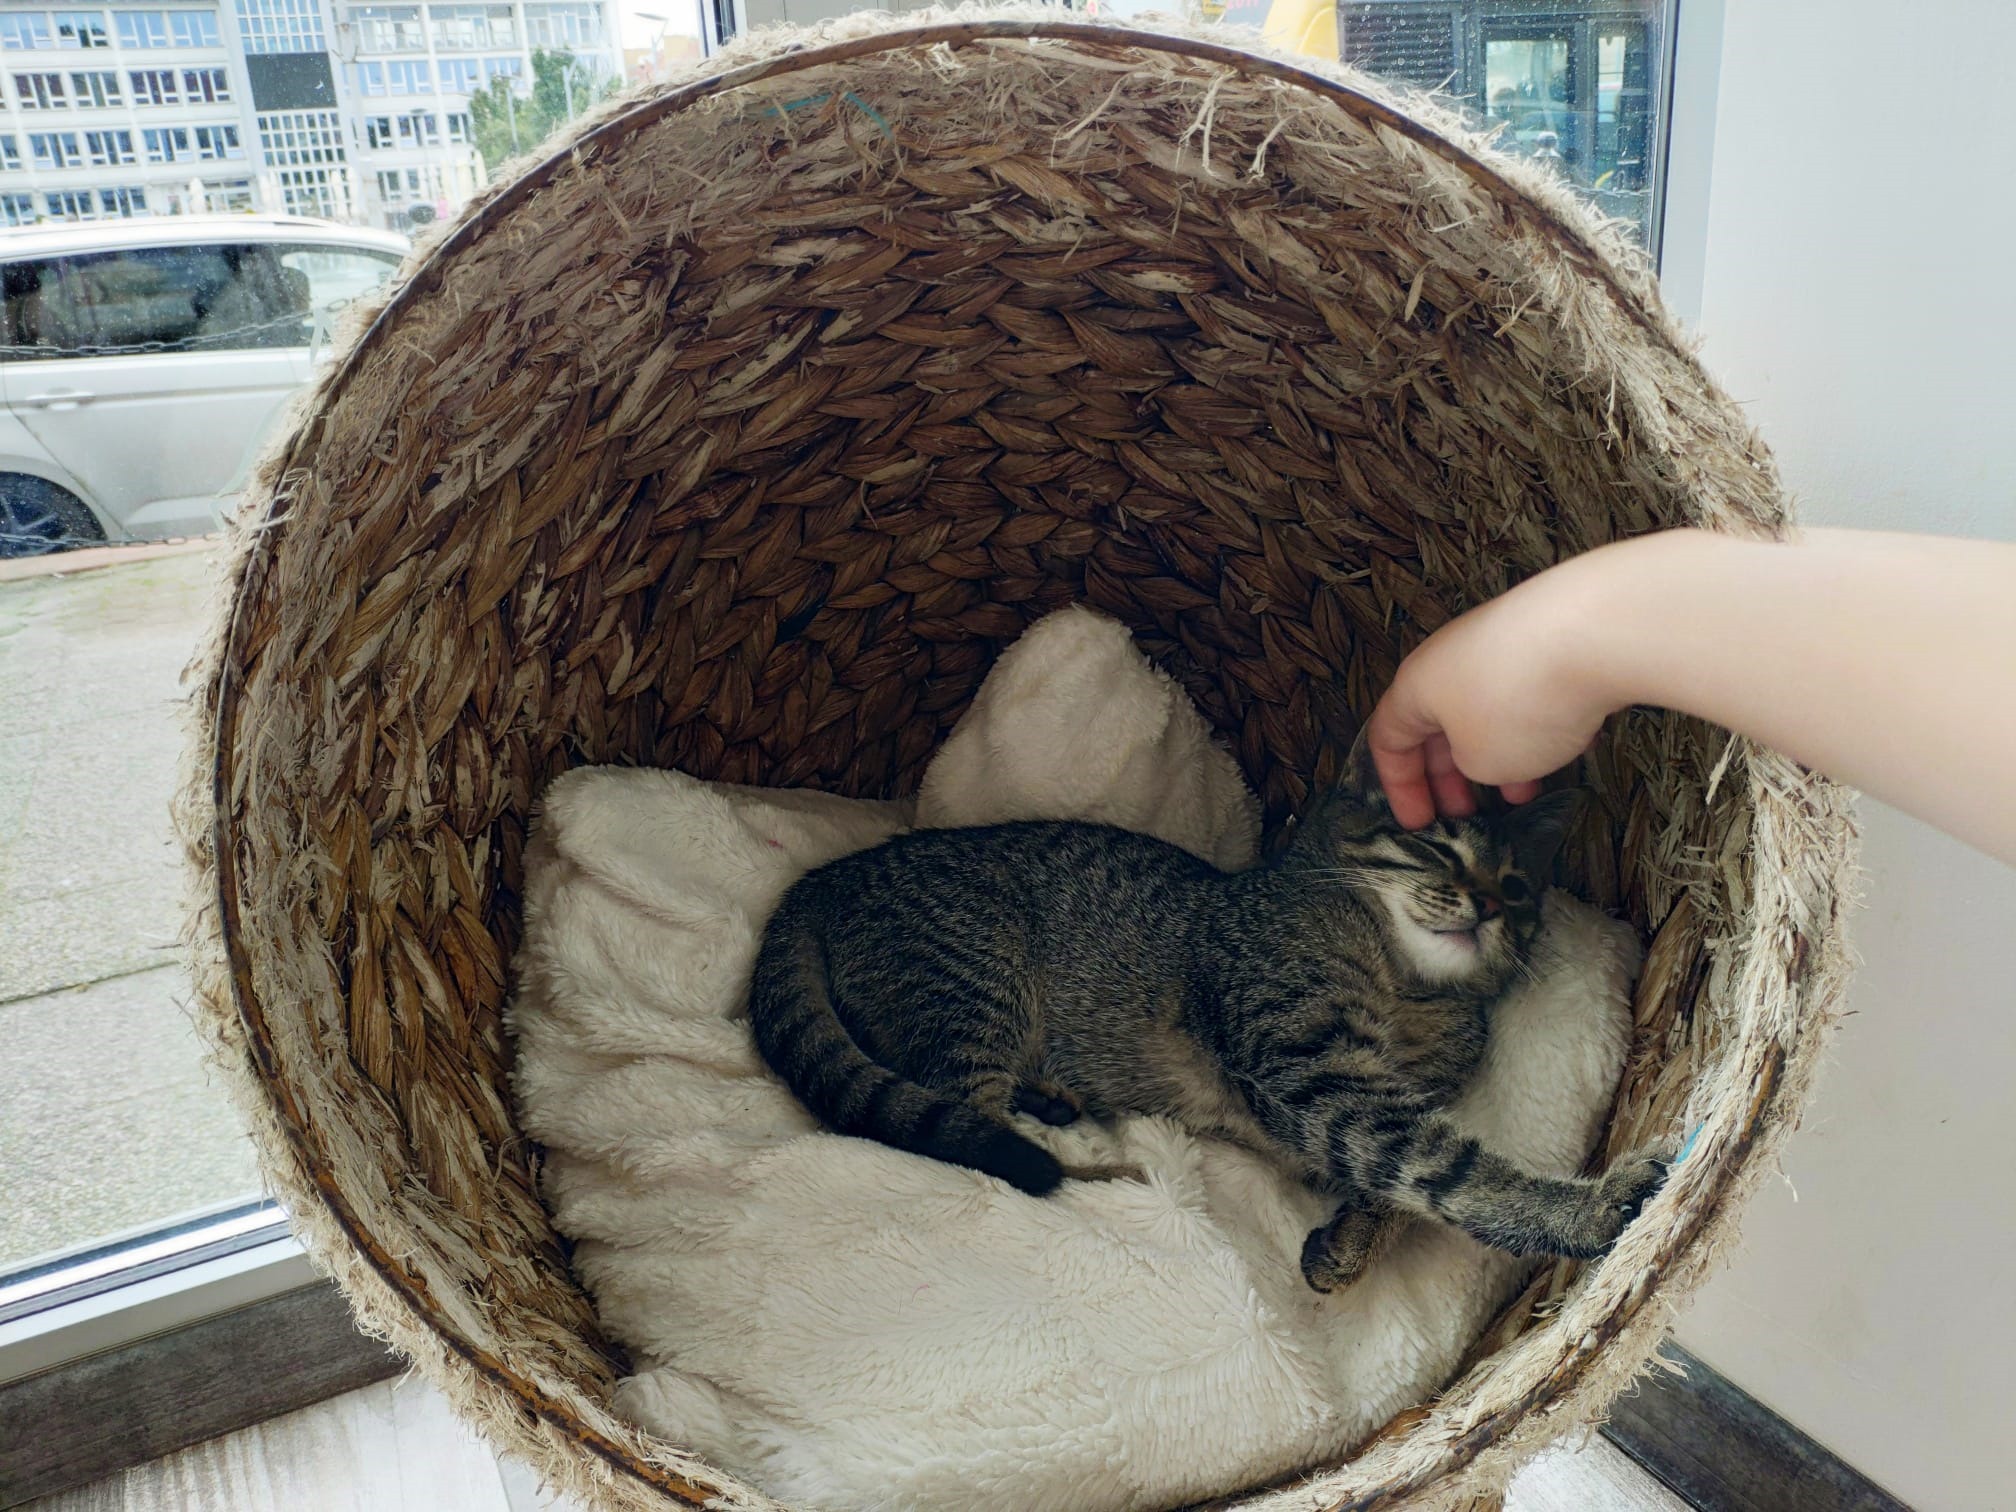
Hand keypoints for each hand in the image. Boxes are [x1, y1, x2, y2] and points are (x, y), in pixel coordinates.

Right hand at [1364, 563, 1617, 827]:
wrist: (1591, 631)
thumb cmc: (1517, 703)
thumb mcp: (1483, 761)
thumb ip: (1472, 765)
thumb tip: (1486, 752)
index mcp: (1415, 686)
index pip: (1389, 740)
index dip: (1400, 787)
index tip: (1419, 823)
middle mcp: (1450, 659)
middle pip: (1438, 723)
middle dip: (1451, 774)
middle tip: (1466, 813)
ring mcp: (1499, 644)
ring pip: (1486, 709)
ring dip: (1499, 754)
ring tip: (1522, 793)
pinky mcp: (1546, 639)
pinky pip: (1526, 692)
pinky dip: (1534, 727)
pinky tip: (1563, 752)